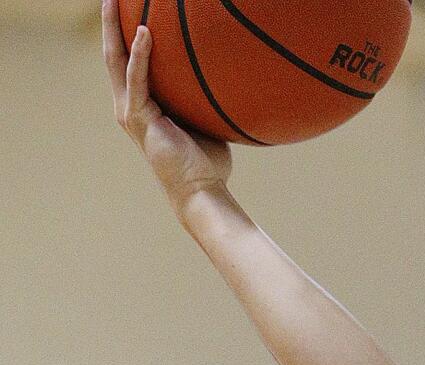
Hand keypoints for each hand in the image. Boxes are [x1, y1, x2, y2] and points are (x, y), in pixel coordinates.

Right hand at [103, 0, 231, 216]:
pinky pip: (137, 78)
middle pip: (113, 54)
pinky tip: (144, 31)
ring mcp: (130, 111)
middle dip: (110, 22)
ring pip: (116, 60)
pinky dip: (140, 54)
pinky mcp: (139, 118)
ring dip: (113, 27)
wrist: (201, 191)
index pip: (128, 62)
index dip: (125, 34)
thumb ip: (200, 95)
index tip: (129, 7)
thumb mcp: (202, 118)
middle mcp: (128, 106)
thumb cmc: (206, 161)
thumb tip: (221, 71)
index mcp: (141, 106)